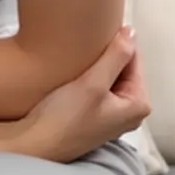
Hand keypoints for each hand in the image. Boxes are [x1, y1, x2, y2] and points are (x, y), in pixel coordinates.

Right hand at [9, 26, 150, 163]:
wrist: (35, 144)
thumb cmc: (65, 118)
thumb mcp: (93, 83)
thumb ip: (116, 56)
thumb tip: (131, 32)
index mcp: (138, 105)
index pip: (134, 60)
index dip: (116, 43)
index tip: (96, 31)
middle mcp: (130, 113)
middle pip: (122, 70)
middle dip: (106, 56)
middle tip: (83, 45)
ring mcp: (111, 116)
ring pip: (108, 78)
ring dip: (94, 66)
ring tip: (76, 57)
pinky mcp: (93, 117)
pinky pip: (96, 88)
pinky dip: (87, 78)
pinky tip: (72, 73)